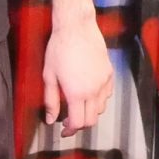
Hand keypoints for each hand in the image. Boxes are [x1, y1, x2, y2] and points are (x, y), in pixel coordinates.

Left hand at [43, 22, 112, 137]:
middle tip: (68, 122)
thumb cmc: (59, 49)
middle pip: (92, 120)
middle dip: (80, 124)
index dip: (70, 130)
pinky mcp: (109, 74)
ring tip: (77, 107)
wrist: (76, 28)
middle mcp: (94, 91)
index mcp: (77, 94)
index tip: (63, 131)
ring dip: (90, 112)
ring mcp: (104, 82)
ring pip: (101, 108)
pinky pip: (107, 95)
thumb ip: (51, 101)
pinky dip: (99, 100)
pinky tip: (89, 94)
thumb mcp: (49, 76)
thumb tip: (51, 119)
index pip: (78, 122)